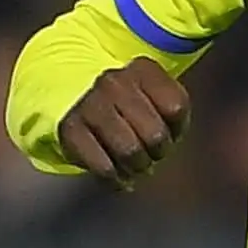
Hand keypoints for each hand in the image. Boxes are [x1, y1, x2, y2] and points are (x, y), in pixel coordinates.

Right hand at [57, 57, 189, 189]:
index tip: (170, 133)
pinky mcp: (70, 128)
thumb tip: (172, 140)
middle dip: (158, 153)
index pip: (176, 107)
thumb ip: (171, 109)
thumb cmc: (127, 101)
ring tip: (136, 166)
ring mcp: (91, 104)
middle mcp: (115, 82)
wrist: (75, 92)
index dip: (177, 129)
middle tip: (152, 155)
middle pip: (155, 134)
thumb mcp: (153, 92)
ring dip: (138, 166)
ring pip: (130, 150)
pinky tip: (118, 178)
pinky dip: (114, 178)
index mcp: (142, 69)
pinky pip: (103, 166)